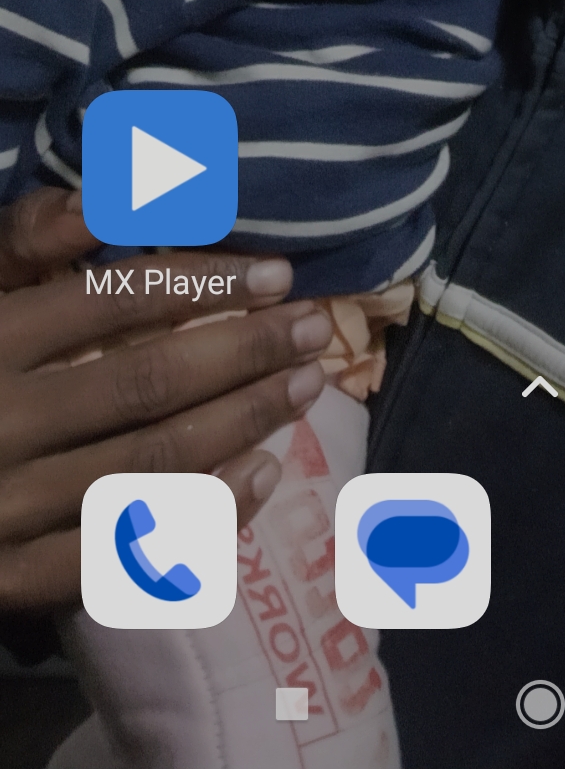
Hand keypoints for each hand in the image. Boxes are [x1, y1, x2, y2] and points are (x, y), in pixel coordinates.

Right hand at [0, 188, 331, 611]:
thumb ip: (19, 240)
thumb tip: (109, 195)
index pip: (108, 303)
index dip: (199, 283)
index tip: (275, 269)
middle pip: (144, 387)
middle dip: (243, 351)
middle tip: (317, 325)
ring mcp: (0, 515)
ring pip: (146, 469)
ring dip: (241, 423)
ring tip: (307, 383)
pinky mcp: (5, 583)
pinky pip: (121, 556)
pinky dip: (199, 516)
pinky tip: (260, 475)